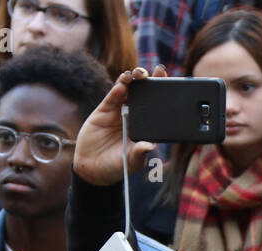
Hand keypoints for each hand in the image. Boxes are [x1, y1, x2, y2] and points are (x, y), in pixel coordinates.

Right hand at [72, 66, 164, 187]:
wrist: (93, 168)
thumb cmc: (117, 166)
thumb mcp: (132, 161)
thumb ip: (139, 152)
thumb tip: (149, 146)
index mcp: (144, 126)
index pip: (155, 106)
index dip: (161, 92)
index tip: (168, 81)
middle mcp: (133, 116)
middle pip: (142, 93)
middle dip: (148, 80)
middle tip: (154, 71)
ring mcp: (118, 112)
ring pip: (127, 91)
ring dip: (132, 80)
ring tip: (137, 74)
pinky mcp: (104, 111)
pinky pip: (112, 98)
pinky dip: (117, 90)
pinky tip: (122, 84)